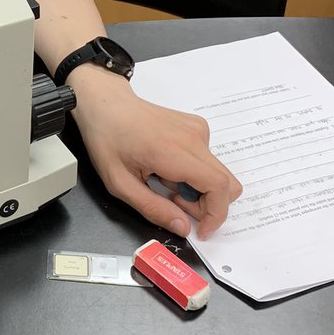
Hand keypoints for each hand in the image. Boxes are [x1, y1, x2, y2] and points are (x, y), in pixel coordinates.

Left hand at [72, 71, 241, 237]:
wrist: (106, 104)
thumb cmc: (107, 140)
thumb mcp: (120, 184)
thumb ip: (153, 209)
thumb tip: (183, 227)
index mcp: (174, 152)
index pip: (218, 186)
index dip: (216, 214)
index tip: (201, 230)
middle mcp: (194, 137)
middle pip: (226, 183)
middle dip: (206, 205)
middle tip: (173, 203)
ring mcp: (198, 129)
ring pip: (217, 174)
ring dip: (196, 189)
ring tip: (163, 182)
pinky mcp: (197, 127)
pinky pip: (207, 161)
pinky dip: (192, 173)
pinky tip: (165, 167)